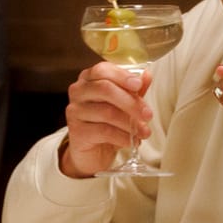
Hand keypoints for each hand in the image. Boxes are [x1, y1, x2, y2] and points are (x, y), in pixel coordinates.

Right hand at [60, 61, 152, 177]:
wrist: (92, 152)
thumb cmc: (108, 123)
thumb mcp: (124, 105)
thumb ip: (134, 90)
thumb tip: (147, 75)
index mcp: (89, 79)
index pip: (102, 70)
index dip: (121, 76)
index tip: (138, 85)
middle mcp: (78, 91)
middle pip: (105, 89)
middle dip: (131, 102)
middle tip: (148, 114)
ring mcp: (75, 111)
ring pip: (107, 112)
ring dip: (130, 123)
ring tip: (144, 132)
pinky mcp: (76, 131)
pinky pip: (104, 131)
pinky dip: (123, 137)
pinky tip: (132, 141)